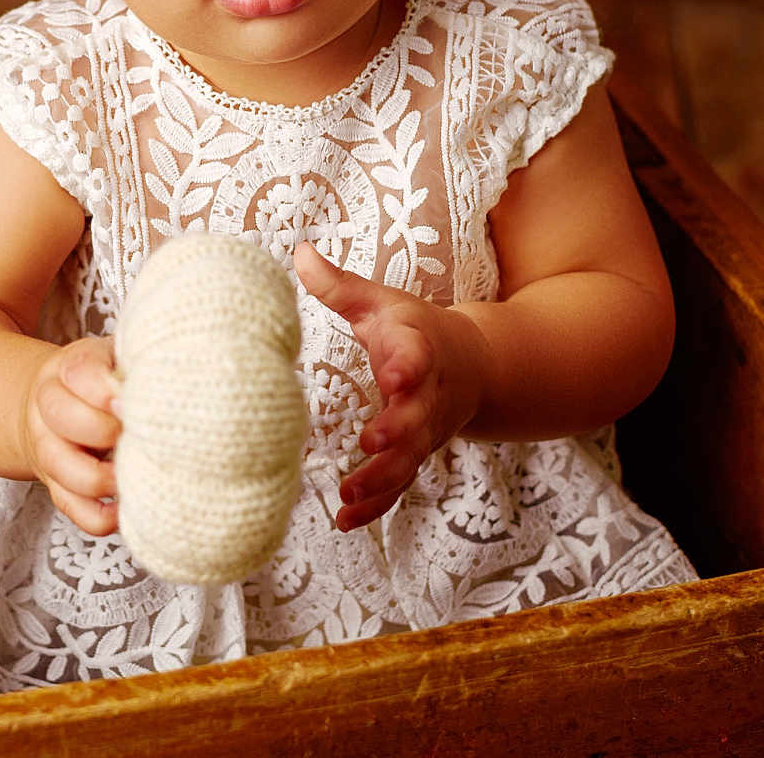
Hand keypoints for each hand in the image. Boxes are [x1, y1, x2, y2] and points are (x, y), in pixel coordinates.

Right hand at [20, 336, 121, 535]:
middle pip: (62, 416)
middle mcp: (47, 407)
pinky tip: (128, 505)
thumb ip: (137, 363)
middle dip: (105, 429)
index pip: (79, 372)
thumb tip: (178, 377)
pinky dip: (102, 516)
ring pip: (61, 466)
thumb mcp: (114, 358)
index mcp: (66, 368)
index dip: (107, 390)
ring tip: (136, 471)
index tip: (132, 401)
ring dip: (104, 477)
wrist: (52, 408)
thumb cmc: (99, 382)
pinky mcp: (56, 487)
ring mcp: (47, 449)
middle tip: (139, 433)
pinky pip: (73, 509)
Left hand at [294, 242, 488, 531]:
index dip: (408, 365)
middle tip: (371, 443)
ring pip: (409, 461)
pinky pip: (398, 486)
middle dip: (398, 432)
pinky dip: (376, 505)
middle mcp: (428, 395)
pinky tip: (345, 520)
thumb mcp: (381, 302)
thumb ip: (339, 285)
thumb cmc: (414, 329)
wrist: (473, 366)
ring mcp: (425, 431)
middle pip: (418, 417)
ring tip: (347, 495)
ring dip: (382, 480)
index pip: (418, 355)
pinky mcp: (415, 456)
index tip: (394, 373)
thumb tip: (298, 252)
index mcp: (420, 349)